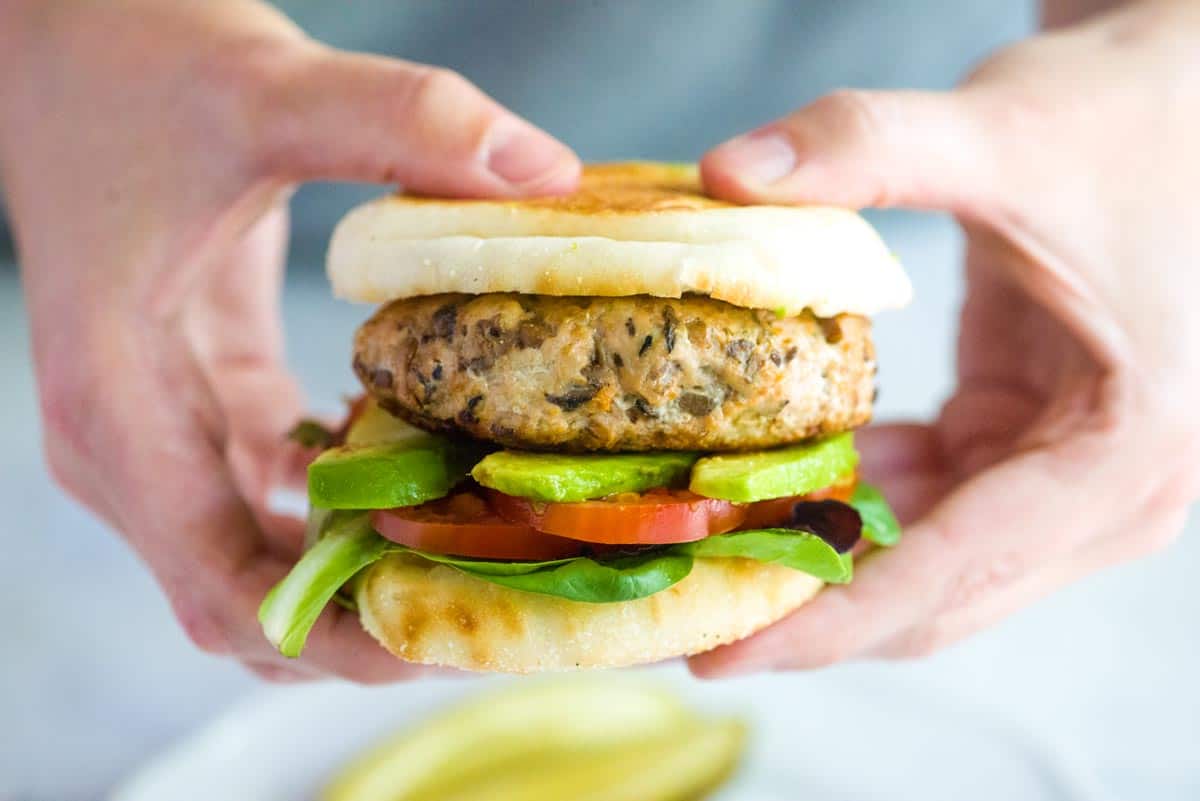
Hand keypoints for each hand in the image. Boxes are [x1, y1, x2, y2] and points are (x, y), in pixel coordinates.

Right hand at [1, 0, 577, 680]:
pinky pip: (273, 493)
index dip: (334, 642)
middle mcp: (129, 446)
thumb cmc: (132, 64)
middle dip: (366, 625)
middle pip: (248, 601)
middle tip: (497, 609)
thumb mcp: (268, 93)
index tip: (444, 645)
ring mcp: (159, 428)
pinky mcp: (198, 395)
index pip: (224, 593)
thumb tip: (543, 174)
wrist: (63, 33)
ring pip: (260, 558)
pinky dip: (346, 508)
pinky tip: (427, 479)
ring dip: (362, 575)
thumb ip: (402, 121)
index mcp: (121, 409)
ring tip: (483, 561)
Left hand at [691, 0, 1199, 673]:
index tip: (721, 651)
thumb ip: (868, 144)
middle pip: (931, 599)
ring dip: (811, 565)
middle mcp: (1109, 499)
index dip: (826, 624)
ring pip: (922, 570)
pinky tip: (761, 492)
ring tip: (696, 562)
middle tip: (675, 619)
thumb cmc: (1119, 122)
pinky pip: (923, 515)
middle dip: (801, 614)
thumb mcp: (1001, 132)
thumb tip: (724, 174)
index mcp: (1125, 456)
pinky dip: (843, 510)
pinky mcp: (1025, 454)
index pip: (953, 575)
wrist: (1173, 106)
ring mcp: (1068, 486)